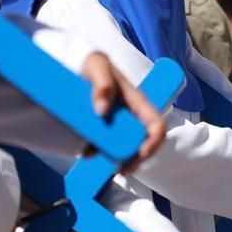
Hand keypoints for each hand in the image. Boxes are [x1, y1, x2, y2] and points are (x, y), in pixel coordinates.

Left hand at [80, 52, 165, 171]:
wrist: (74, 62)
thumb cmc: (92, 62)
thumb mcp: (96, 66)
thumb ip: (102, 84)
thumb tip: (102, 110)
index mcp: (137, 101)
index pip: (157, 125)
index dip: (154, 143)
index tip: (140, 155)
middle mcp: (131, 114)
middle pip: (143, 142)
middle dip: (135, 159)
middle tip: (121, 169)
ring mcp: (118, 122)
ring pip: (126, 146)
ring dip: (118, 159)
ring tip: (104, 163)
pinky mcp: (104, 126)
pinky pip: (106, 143)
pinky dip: (99, 152)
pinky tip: (88, 152)